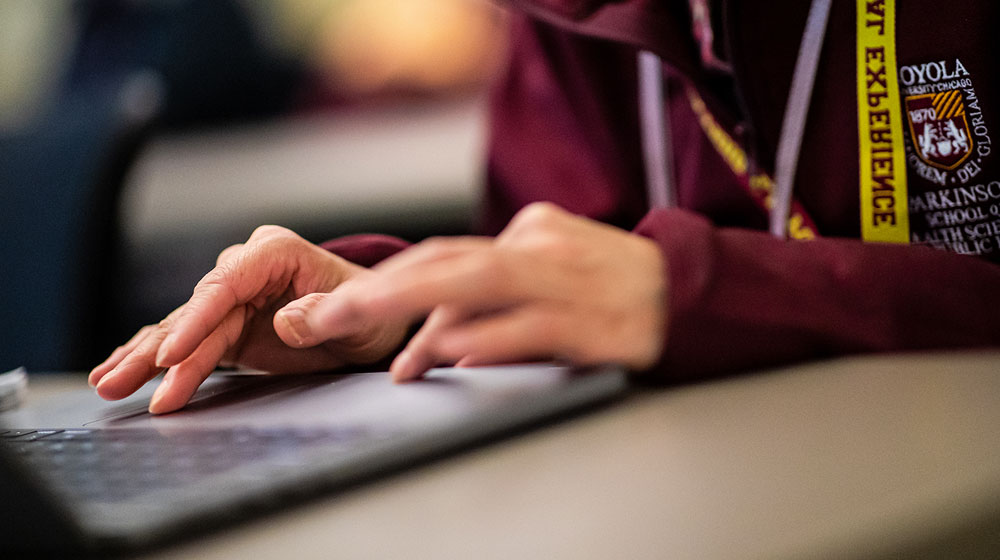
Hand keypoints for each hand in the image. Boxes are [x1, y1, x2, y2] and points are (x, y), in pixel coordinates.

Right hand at [89, 226, 409, 413]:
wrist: (375, 323)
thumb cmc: (372, 310)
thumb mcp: (362, 313)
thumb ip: (323, 315)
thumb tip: (283, 322)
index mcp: (276, 253)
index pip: (226, 285)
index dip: (196, 320)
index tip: (171, 355)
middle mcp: (247, 270)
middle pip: (195, 310)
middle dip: (160, 350)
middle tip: (126, 382)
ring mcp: (234, 299)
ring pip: (182, 330)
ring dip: (144, 359)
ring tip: (107, 385)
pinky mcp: (229, 328)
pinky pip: (186, 344)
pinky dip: (155, 360)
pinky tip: (118, 372)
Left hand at [295, 203, 667, 380]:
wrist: (691, 292)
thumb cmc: (608, 290)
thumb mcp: (548, 280)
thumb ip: (491, 305)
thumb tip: (430, 344)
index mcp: (527, 234)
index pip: (446, 256)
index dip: (389, 283)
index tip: (340, 311)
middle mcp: (540, 248)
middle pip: (448, 261)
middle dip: (380, 290)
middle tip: (324, 317)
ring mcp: (567, 281)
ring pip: (482, 284)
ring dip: (417, 308)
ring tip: (367, 327)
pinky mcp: (592, 321)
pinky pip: (530, 326)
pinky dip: (486, 338)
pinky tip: (450, 354)